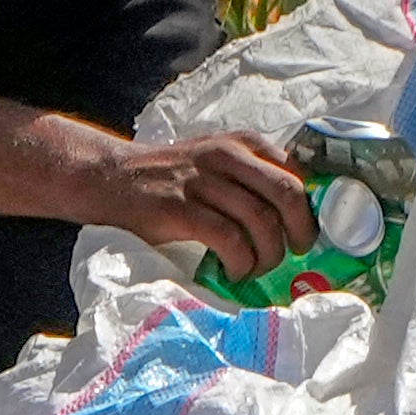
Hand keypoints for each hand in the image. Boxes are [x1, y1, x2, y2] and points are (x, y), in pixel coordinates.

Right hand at [69, 126, 312, 273]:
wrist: (106, 178)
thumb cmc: (164, 177)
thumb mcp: (212, 160)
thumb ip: (248, 174)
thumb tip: (292, 212)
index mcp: (240, 143)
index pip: (295, 171)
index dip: (309, 205)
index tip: (304, 229)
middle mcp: (225, 156)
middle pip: (287, 193)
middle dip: (300, 229)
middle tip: (295, 251)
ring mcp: (202, 182)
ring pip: (261, 221)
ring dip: (268, 253)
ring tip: (257, 267)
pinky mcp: (180, 209)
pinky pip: (230, 240)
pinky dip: (241, 262)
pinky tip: (234, 271)